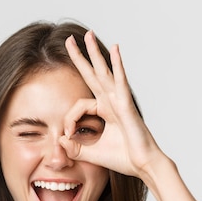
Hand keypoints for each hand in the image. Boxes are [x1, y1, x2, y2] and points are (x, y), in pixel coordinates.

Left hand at [60, 30, 165, 177]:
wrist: (142, 166)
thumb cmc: (123, 158)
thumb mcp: (90, 153)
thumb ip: (74, 147)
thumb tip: (59, 141)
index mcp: (104, 111)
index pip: (79, 105)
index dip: (69, 119)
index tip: (68, 136)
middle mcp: (112, 102)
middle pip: (93, 74)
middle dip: (80, 57)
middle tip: (69, 39)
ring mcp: (120, 101)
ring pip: (105, 72)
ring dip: (96, 53)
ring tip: (88, 34)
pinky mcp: (127, 105)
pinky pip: (120, 82)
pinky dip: (118, 65)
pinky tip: (116, 49)